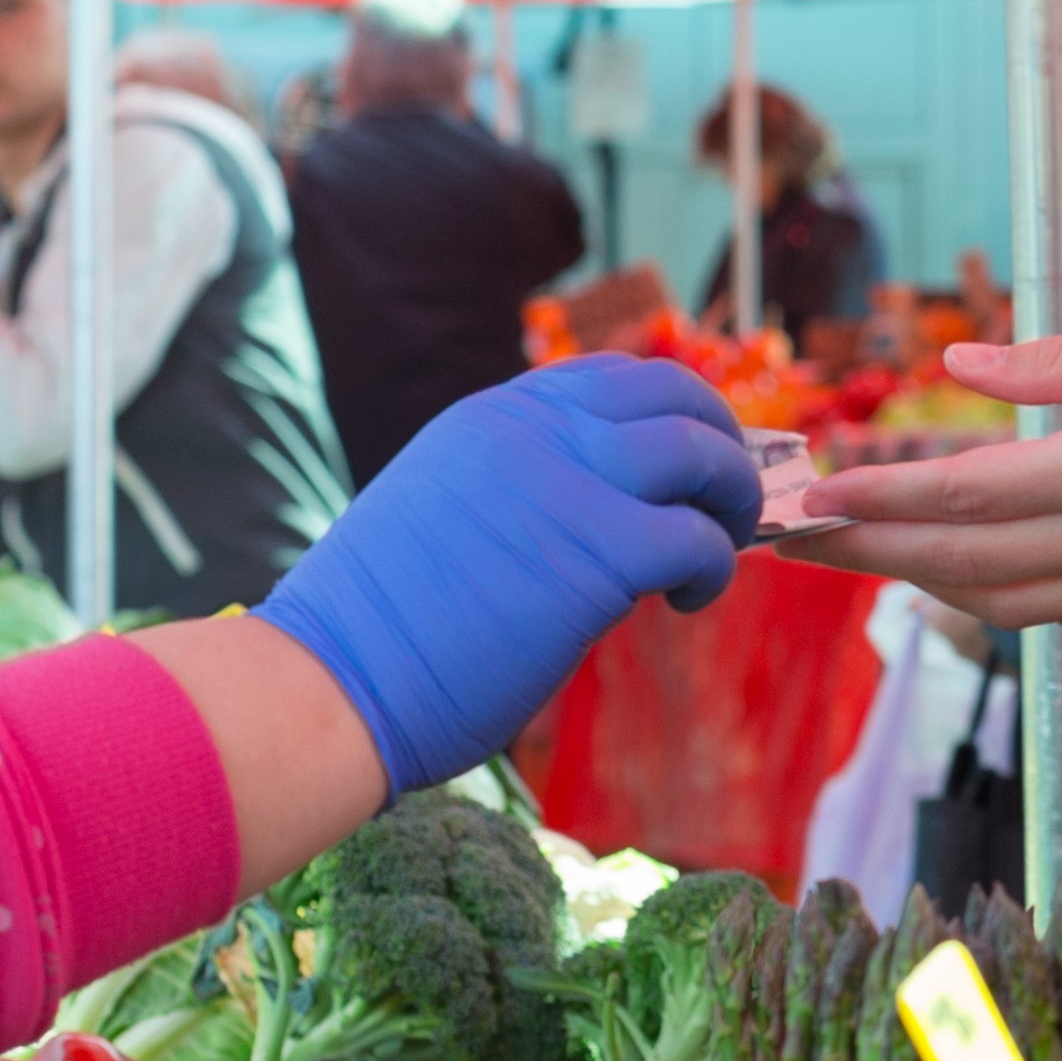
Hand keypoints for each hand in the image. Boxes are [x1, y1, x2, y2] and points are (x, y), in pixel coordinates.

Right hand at [257, 355, 760, 795]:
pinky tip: (691, 600)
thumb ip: (514, 489)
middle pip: (674, 393)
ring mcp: (568, 482)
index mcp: (493, 417)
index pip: (614, 378)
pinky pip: (699, 538)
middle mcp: (533, 430)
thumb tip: (595, 515)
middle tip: (727, 499)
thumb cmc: (375, 628)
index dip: (672, 413)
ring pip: (701, 452)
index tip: (692, 461)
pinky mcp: (598, 552)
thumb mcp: (442, 513)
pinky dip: (716, 566)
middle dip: (722, 439)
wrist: (329, 682)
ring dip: (731, 499)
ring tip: (719, 550)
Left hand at [798, 313, 1061, 630]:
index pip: (968, 496)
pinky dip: (988, 596)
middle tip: (793, 540)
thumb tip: (961, 361)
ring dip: (920, 583)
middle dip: (870, 552)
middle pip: (966, 564)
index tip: (809, 496)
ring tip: (855, 555)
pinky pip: (1055, 611)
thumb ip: (1058, 356)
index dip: (877, 500)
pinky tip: (952, 572)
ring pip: (1003, 602)